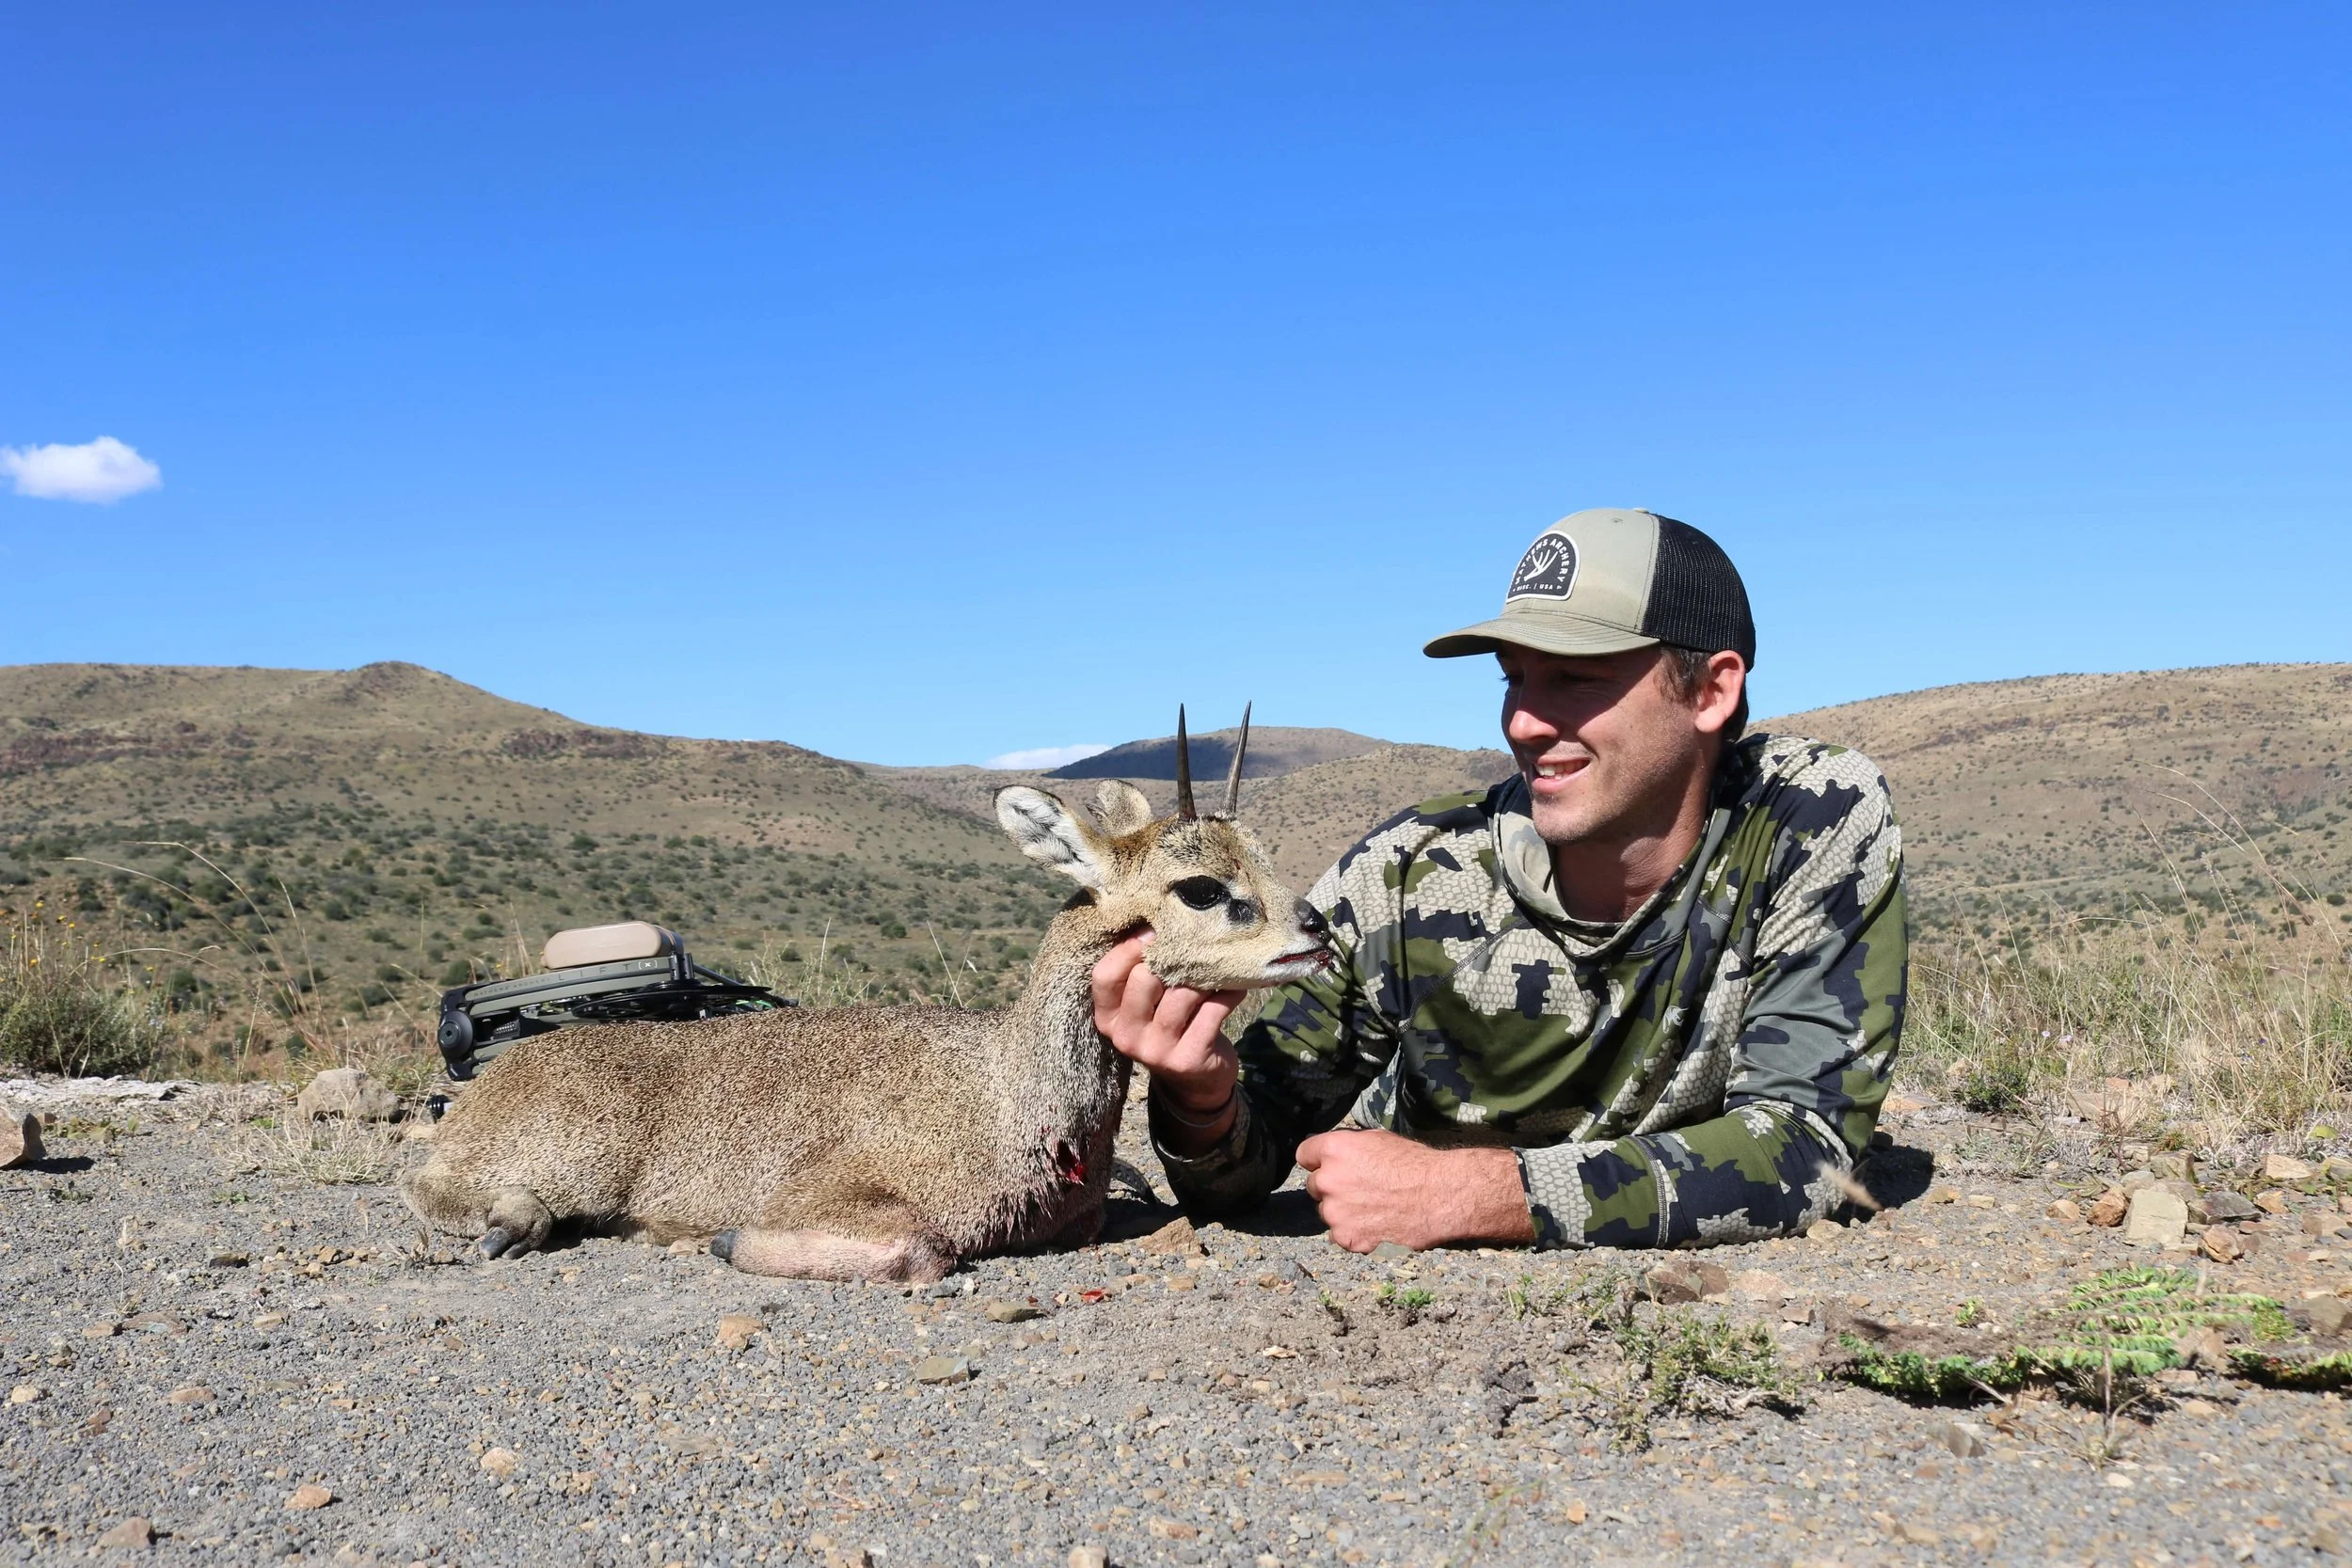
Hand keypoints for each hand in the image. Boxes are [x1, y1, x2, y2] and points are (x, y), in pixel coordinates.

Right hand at [1090, 931, 1245, 1117]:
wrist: (1194, 1084)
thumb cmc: (1168, 1028)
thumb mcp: (1144, 1008)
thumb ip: (1140, 976)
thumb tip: (1157, 920)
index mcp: (1108, 1019)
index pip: (1104, 976)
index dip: (1128, 949)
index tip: (1155, 931)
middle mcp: (1126, 1037)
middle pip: (1144, 980)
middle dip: (1172, 957)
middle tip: (1194, 944)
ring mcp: (1157, 1051)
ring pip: (1182, 993)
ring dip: (1205, 974)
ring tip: (1218, 964)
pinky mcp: (1189, 1058)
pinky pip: (1212, 1011)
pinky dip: (1228, 993)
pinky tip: (1236, 986)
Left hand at [1295, 1130, 1535, 1251]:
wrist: (1441, 1195)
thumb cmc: (1416, 1163)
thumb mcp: (1379, 1140)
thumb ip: (1350, 1149)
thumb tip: (1340, 1156)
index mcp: (1334, 1149)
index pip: (1304, 1155)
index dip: (1318, 1160)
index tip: (1329, 1166)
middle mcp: (1328, 1180)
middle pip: (1315, 1185)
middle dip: (1333, 1188)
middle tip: (1360, 1190)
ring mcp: (1335, 1212)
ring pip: (1327, 1212)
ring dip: (1343, 1212)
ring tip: (1373, 1210)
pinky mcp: (1347, 1238)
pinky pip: (1339, 1236)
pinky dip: (1354, 1234)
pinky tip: (1375, 1226)